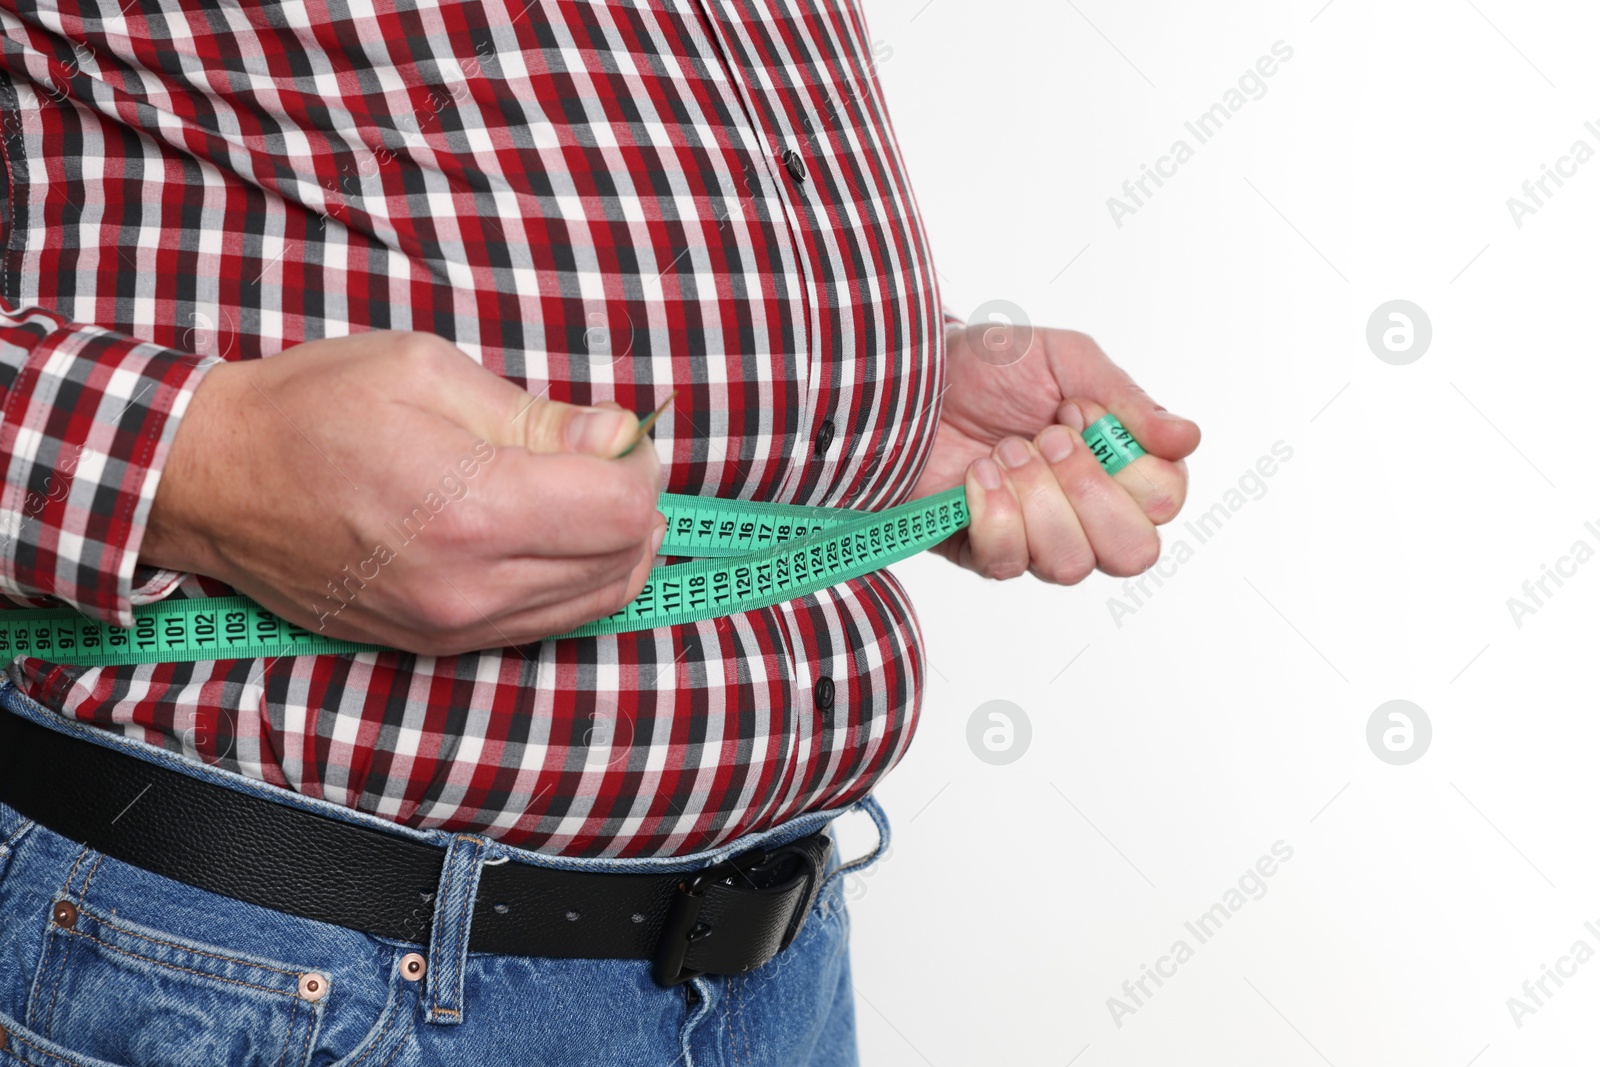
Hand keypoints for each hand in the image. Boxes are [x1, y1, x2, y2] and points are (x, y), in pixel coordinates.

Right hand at [142, 331, 665, 655]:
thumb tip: (618, 436)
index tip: (622, 435)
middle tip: (609, 458)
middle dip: (636, 505)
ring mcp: (452, 627)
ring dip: (613, 548)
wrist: (215, 482)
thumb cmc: (313, 410)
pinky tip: (552, 534)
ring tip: (585, 492)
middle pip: (621, 563)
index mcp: (473, 509)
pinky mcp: (437, 645)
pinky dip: (572, 581)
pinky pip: (543, 623)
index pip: (622, 511)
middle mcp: (471, 586)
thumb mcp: (429, 373)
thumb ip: (538, 416)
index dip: (641, 466)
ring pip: (593, 602)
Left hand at [911, 325, 1199, 581]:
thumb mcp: (1067, 360)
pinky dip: (993, 514)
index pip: (1165, 500)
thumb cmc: (991, 367)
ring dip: (1036, 498)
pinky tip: (978, 476)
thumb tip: (1188, 437)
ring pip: (1071, 564)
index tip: (1078, 411)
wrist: (912, 378)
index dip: (1127, 462)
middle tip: (1046, 437)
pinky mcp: (986, 553)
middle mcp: (1088, 514)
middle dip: (1088, 491)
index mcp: (1120, 466)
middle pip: (1133, 552)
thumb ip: (1127, 400)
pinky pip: (1009, 563)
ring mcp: (1039, 539)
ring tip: (1004, 451)